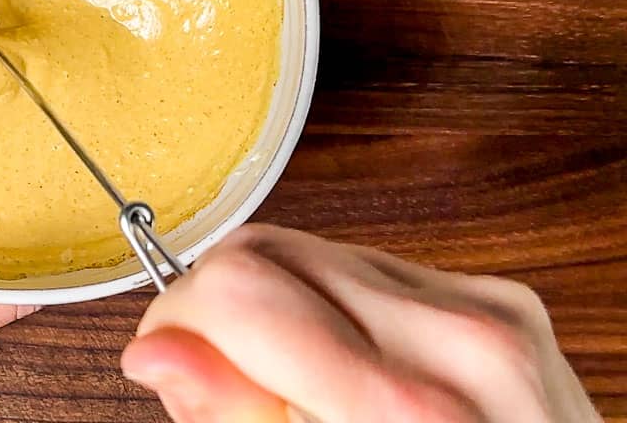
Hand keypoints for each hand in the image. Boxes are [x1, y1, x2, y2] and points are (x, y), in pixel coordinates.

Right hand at [121, 224, 599, 422]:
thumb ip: (239, 418)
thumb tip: (157, 351)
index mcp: (416, 408)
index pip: (245, 292)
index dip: (180, 323)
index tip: (167, 364)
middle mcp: (463, 335)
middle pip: (267, 253)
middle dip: (215, 309)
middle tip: (219, 384)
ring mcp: (490, 305)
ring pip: (307, 249)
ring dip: (272, 308)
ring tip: (292, 386)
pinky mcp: (498, 293)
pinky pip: (364, 263)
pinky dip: (326, 308)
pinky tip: (340, 366)